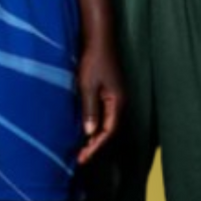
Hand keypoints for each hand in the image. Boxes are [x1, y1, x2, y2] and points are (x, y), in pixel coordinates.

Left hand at [77, 41, 123, 164]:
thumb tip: (90, 133)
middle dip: (95, 146)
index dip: (96, 147)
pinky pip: (104, 116)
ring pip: (107, 125)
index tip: (83, 158)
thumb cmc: (93, 61)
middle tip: (80, 159)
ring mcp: (116, 99)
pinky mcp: (109, 94)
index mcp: (118, 103)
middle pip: (109, 131)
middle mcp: (120, 104)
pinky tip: (84, 131)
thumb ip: (90, 109)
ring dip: (95, 138)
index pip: (109, 132)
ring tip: (81, 150)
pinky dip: (95, 126)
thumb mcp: (88, 86)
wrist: (99, 41)